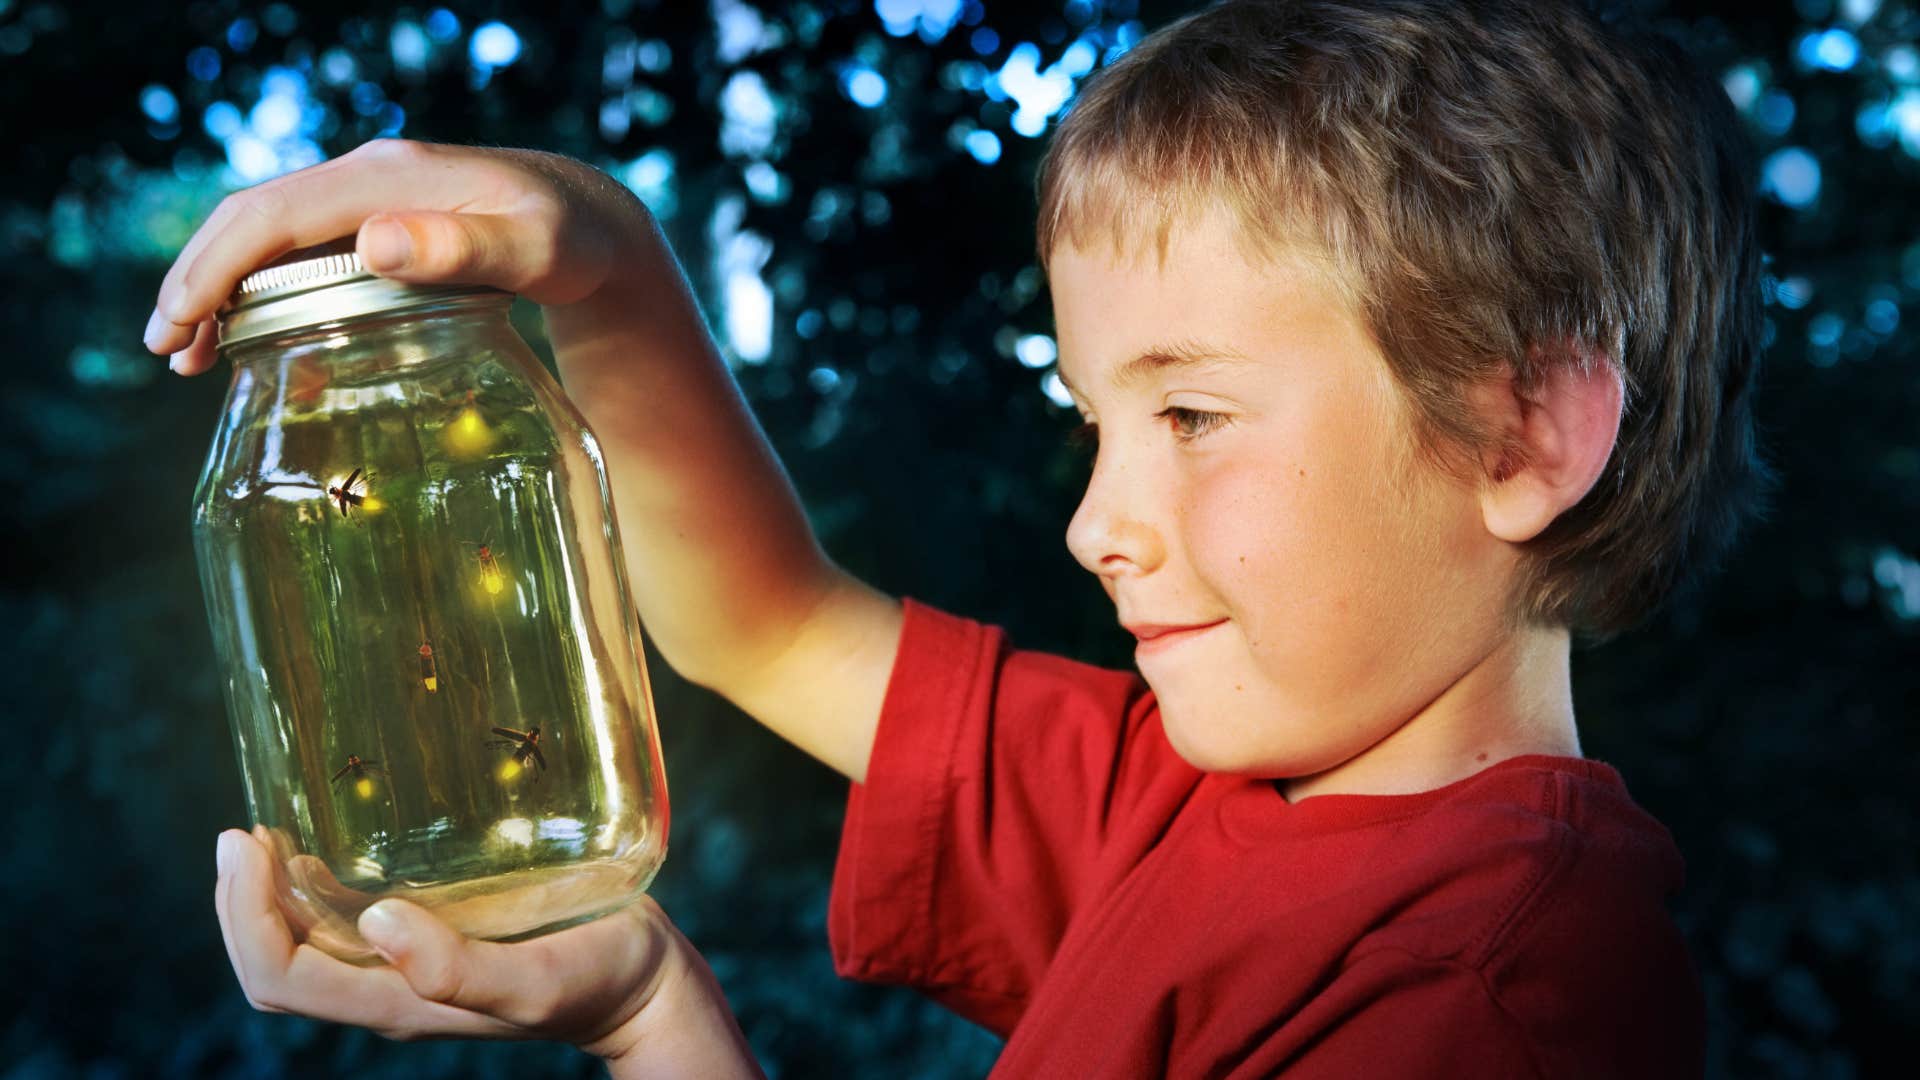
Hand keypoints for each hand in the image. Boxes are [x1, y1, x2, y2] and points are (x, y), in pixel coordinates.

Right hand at [142, 137, 652, 374]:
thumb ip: (465, 248)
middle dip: (200, 279)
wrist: (594, 224)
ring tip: (189, 357)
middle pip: (255, 221)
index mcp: (387, 177)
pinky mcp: (380, 224)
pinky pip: (301, 252)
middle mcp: (369, 178)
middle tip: (167, 349)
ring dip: (222, 288)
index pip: (275, 214)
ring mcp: (371, 199)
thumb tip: (377, 242)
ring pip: (271, 238)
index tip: (182, 320)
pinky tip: (249, 341)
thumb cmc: (571, 240)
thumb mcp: (534, 249)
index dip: (219, 265)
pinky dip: (262, 292)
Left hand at [214, 827, 761, 1076]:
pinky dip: (315, 887)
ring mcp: (408, 968)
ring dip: (270, 896)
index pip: (282, 977)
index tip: (248, 843)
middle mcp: (391, 988)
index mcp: (400, 1002)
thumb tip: (376, 919)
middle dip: (243, 903)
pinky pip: (347, 923)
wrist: (644, 986)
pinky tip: (326, 845)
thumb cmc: (600, 979)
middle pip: (278, 962)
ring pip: (305, 943)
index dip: (246, 917)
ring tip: (267, 833)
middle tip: (242, 831)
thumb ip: (458, 967)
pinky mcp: (435, 938)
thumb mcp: (536, 982)